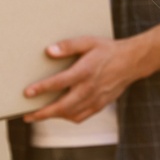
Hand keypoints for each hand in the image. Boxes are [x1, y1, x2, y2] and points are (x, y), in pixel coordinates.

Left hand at [22, 35, 144, 123]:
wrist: (132, 62)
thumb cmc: (108, 50)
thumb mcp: (88, 42)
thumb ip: (68, 46)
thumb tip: (49, 51)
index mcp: (85, 71)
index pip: (59, 83)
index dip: (42, 89)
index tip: (27, 93)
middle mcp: (89, 88)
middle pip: (62, 106)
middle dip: (43, 113)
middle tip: (27, 116)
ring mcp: (95, 99)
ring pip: (71, 114)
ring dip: (54, 117)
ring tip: (39, 116)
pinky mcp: (100, 105)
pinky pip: (81, 116)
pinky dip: (68, 117)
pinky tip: (60, 114)